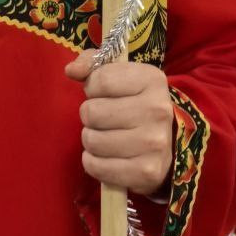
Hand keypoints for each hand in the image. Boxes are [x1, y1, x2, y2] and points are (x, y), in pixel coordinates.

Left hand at [65, 51, 174, 195]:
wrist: (165, 145)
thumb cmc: (133, 103)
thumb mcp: (118, 74)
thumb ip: (91, 63)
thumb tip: (70, 70)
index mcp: (152, 79)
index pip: (100, 80)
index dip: (91, 88)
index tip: (100, 93)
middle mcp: (158, 110)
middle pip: (93, 112)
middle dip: (90, 115)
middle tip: (102, 119)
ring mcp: (154, 143)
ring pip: (92, 140)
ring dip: (91, 139)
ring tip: (104, 136)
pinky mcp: (147, 172)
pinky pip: (97, 167)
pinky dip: (93, 163)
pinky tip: (105, 157)